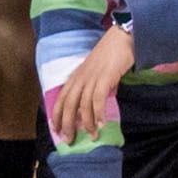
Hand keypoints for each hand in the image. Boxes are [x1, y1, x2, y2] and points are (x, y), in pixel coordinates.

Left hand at [46, 24, 136, 144]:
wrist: (121, 38)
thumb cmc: (110, 55)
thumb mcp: (95, 72)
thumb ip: (92, 87)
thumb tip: (96, 106)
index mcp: (76, 76)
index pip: (61, 98)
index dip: (57, 116)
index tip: (56, 130)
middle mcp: (80, 78)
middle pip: (68, 105)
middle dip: (67, 124)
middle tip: (70, 140)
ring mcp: (92, 78)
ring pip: (83, 105)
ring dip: (87, 123)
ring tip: (92, 136)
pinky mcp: (104, 78)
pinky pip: (98, 99)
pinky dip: (99, 113)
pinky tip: (102, 123)